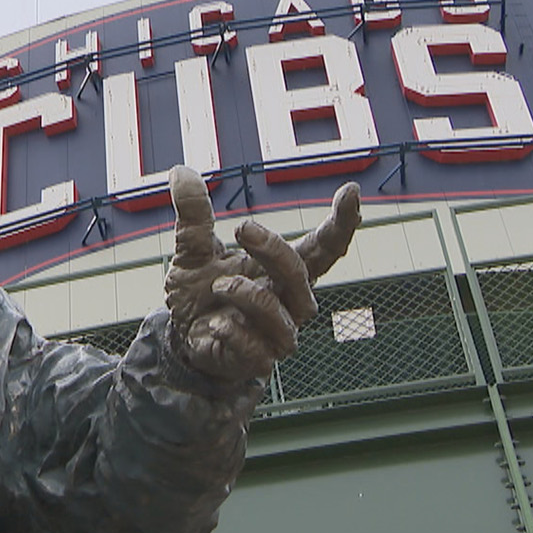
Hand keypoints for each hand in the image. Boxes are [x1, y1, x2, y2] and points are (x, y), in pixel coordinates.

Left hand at [163, 167, 360, 383]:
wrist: (185, 338)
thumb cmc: (204, 291)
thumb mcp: (193, 249)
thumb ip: (193, 214)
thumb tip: (180, 172)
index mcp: (285, 270)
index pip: (325, 247)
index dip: (342, 222)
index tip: (351, 191)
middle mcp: (290, 302)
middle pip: (302, 274)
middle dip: (275, 249)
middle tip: (243, 228)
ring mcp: (277, 334)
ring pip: (281, 314)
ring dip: (249, 294)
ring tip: (220, 284)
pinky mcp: (257, 361)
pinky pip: (257, 350)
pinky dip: (234, 333)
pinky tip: (216, 325)